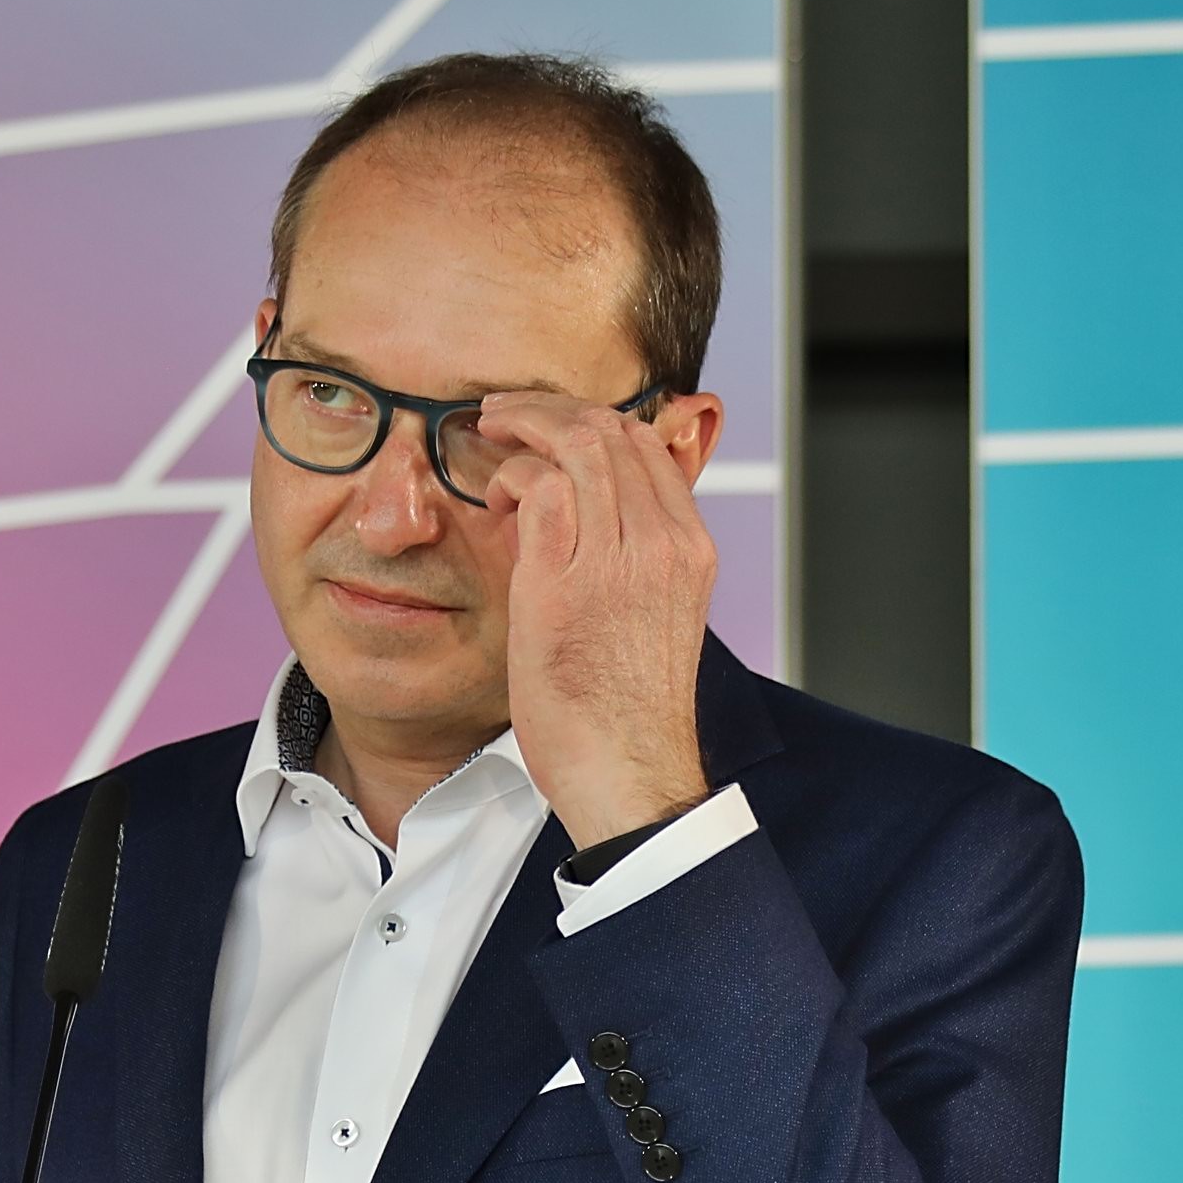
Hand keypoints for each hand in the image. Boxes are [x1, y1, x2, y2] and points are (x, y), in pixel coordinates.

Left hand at [472, 390, 715, 847]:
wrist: (629, 774)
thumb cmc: (631, 710)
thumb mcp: (656, 617)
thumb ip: (635, 562)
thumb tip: (592, 520)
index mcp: (691, 550)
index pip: (649, 446)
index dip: (593, 419)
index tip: (553, 423)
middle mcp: (664, 544)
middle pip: (612, 430)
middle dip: (550, 408)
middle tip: (507, 413)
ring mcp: (617, 561)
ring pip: (576, 444)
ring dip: (524, 426)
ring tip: (492, 433)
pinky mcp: (564, 585)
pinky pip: (538, 490)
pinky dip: (511, 478)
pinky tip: (495, 500)